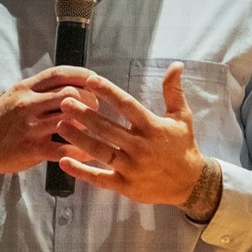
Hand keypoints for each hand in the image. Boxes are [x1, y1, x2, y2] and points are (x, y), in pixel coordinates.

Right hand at [0, 67, 98, 192]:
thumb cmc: (1, 120)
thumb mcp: (15, 96)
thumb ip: (39, 89)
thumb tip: (69, 82)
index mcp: (25, 88)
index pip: (58, 74)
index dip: (81, 75)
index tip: (96, 79)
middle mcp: (28, 104)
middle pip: (68, 94)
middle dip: (89, 99)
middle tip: (96, 106)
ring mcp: (30, 127)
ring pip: (68, 119)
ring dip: (86, 123)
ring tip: (94, 127)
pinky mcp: (32, 149)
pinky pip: (63, 149)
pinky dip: (80, 151)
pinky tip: (90, 151)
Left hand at [55, 61, 221, 217]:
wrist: (191, 184)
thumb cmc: (183, 146)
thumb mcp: (182, 117)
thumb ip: (173, 91)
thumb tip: (176, 64)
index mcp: (153, 127)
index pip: (127, 106)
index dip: (108, 92)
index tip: (90, 80)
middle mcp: (141, 147)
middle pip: (108, 129)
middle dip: (85, 115)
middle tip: (64, 102)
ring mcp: (132, 168)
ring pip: (101, 152)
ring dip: (78, 139)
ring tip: (60, 125)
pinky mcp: (126, 186)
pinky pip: (100, 179)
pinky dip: (81, 172)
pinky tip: (63, 161)